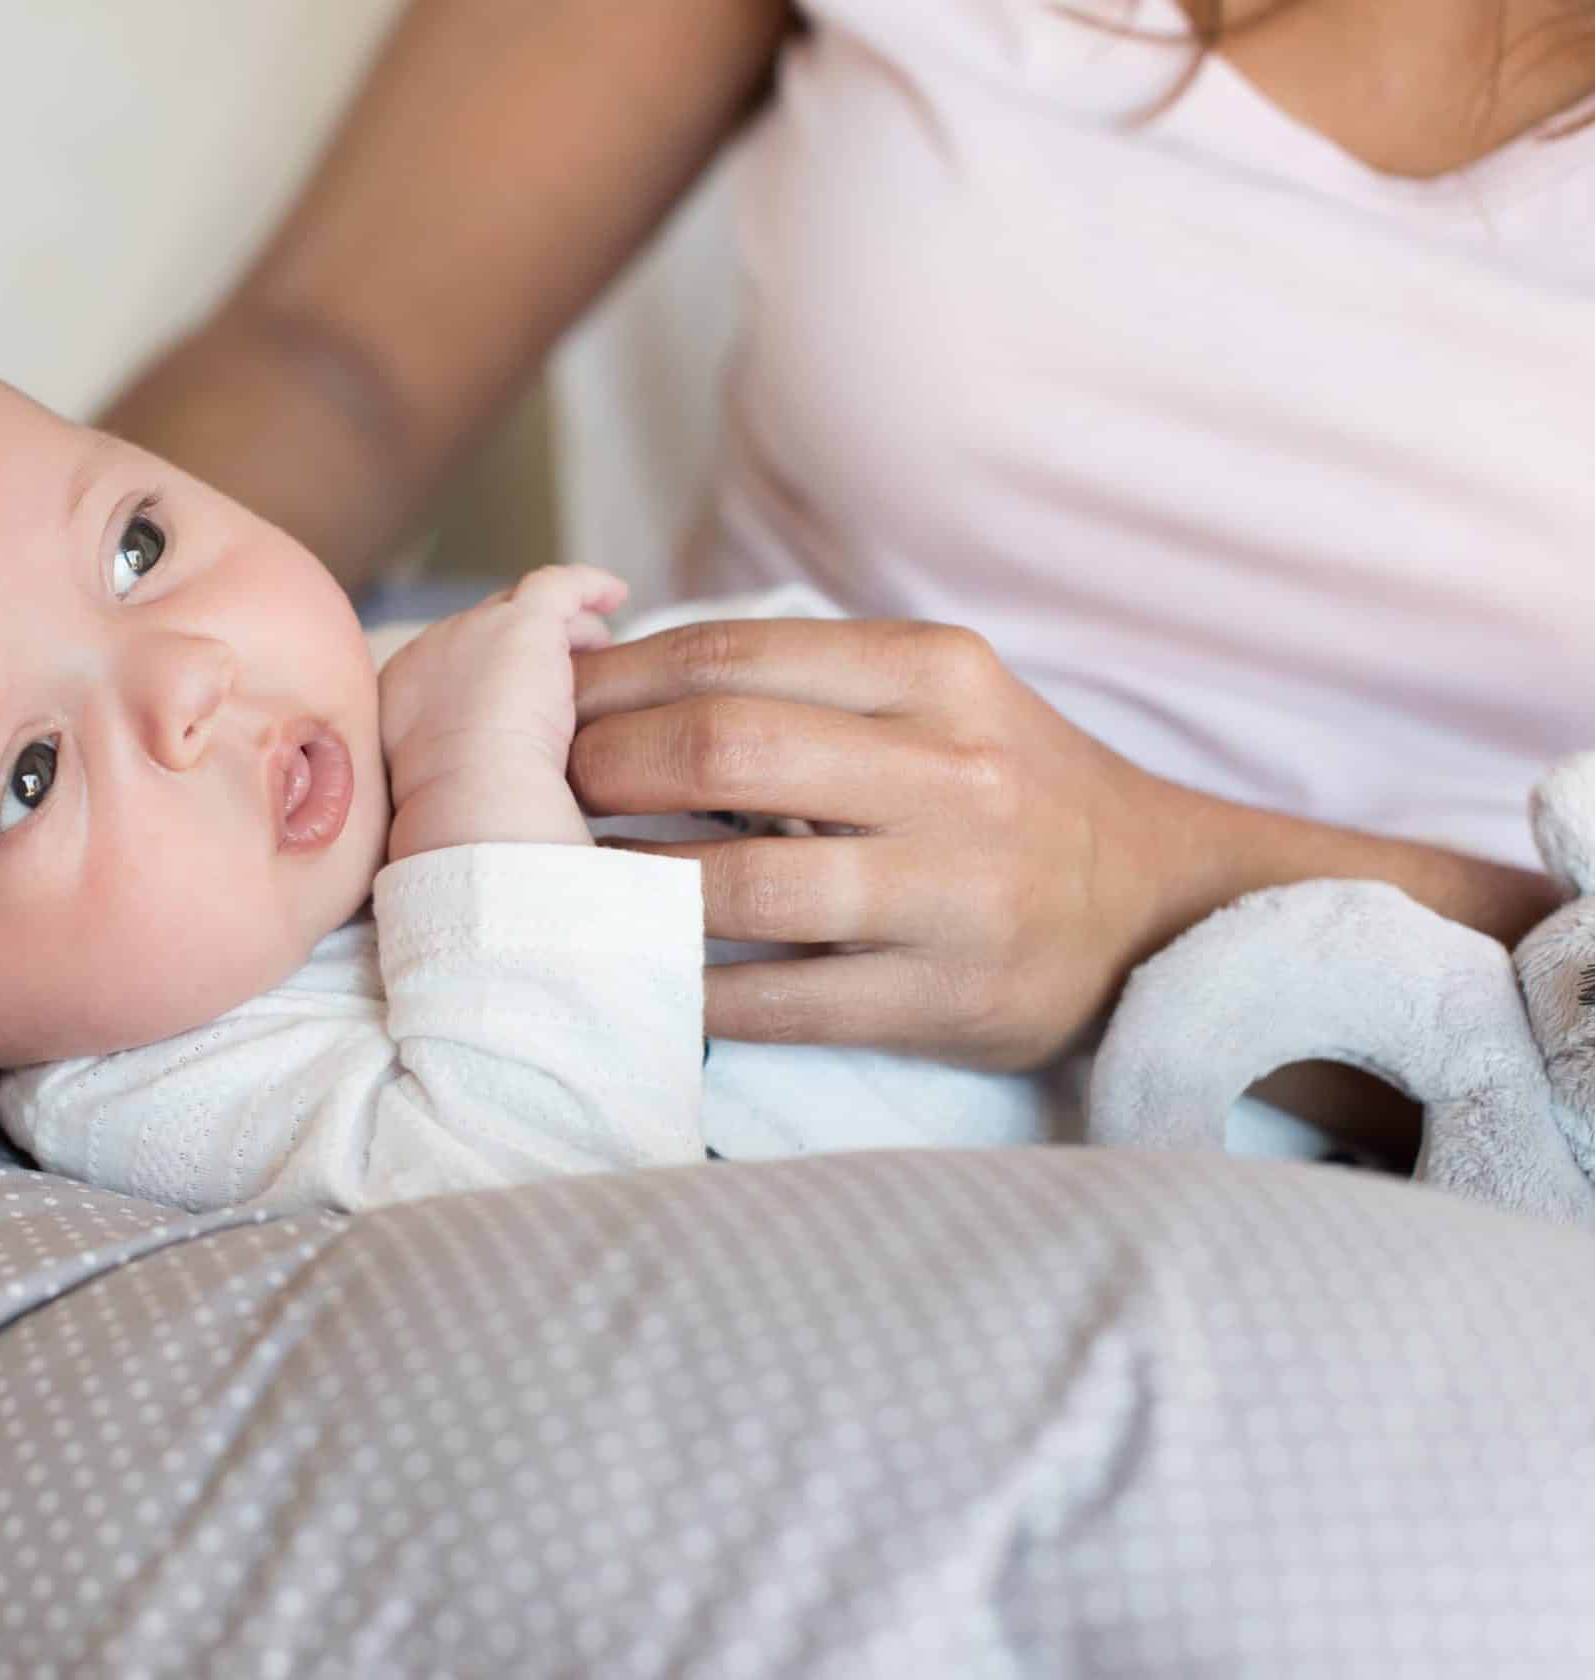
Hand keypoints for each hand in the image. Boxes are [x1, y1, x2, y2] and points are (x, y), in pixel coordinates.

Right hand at [378, 564, 626, 857]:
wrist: (468, 799)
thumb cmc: (458, 819)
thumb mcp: (438, 795)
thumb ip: (452, 774)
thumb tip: (475, 790)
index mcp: (402, 695)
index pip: (449, 667)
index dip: (487, 673)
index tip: (514, 697)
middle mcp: (430, 652)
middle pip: (484, 632)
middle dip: (521, 648)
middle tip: (562, 670)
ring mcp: (473, 631)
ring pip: (522, 609)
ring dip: (560, 626)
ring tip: (596, 642)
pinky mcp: (522, 623)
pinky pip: (556, 585)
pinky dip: (586, 585)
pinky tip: (616, 594)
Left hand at [568, 618, 1181, 1072]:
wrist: (1160, 900)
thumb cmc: (1004, 789)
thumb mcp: (933, 698)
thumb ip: (802, 681)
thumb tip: (613, 677)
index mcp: (933, 673)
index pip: (729, 655)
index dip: (612, 683)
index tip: (546, 709)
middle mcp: (952, 771)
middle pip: (721, 750)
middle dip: (603, 771)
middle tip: (541, 798)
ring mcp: (954, 891)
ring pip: (742, 885)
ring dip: (630, 887)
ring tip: (570, 887)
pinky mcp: (950, 998)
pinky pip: (784, 1002)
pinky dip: (693, 992)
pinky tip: (638, 976)